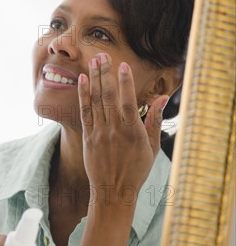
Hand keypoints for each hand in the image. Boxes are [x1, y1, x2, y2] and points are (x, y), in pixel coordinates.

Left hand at [77, 53, 168, 206]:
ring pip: (96, 101)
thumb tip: (162, 98)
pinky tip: (83, 80)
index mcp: (133, 132)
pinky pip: (85, 112)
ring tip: (94, 61)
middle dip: (106, 73)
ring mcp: (99, 133)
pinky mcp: (88, 137)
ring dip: (95, 79)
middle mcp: (114, 130)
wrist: (113, 191)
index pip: (128, 102)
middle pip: (109, 97)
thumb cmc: (136, 170)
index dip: (125, 82)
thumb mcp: (151, 147)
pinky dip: (83, 95)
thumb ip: (154, 120)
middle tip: (103, 54)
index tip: (122, 64)